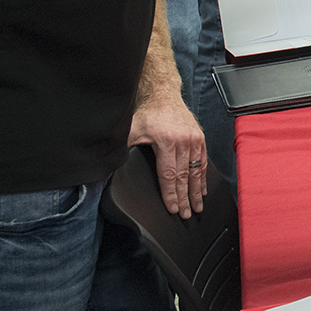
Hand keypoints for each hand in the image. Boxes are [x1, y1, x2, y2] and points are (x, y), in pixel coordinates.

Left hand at [127, 95, 206, 218]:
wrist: (164, 96)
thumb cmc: (147, 114)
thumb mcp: (131, 131)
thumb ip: (121, 150)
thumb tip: (107, 167)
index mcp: (166, 141)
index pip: (169, 175)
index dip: (171, 194)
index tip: (173, 208)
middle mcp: (183, 141)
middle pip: (184, 177)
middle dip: (185, 198)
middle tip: (186, 214)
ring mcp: (194, 140)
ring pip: (196, 171)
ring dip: (196, 191)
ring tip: (196, 207)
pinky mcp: (200, 139)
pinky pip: (203, 162)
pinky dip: (203, 178)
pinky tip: (202, 189)